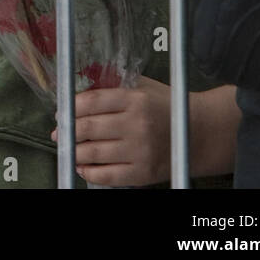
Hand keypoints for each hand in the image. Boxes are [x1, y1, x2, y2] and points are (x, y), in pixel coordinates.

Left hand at [54, 76, 170, 186]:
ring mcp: (141, 151)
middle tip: (59, 132)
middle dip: (67, 130)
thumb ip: (112, 84)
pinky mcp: (144, 173)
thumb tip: (78, 83)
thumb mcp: (141, 86)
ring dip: (74, 151)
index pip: (91, 102)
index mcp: (135, 99)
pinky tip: (82, 166)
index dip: (70, 107)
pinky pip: (109, 176)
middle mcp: (137, 125)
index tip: (62, 111)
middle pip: (88, 127)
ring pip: (94, 152)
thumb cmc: (165, 106)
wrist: (201, 133)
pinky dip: (90, 172)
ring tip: (67, 148)